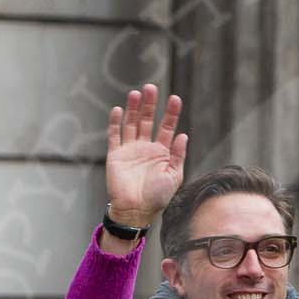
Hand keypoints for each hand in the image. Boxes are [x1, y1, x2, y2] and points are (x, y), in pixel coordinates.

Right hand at [104, 84, 186, 226]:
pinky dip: (116, 122)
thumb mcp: (174, 176)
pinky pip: (114, 135)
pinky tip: (120, 109)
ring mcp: (130, 150)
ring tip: (137, 93)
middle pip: (147, 120)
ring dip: (133, 109)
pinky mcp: (115, 155)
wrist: (136, 210)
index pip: (167, 127)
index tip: (175, 98)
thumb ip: (178, 155)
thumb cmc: (158, 197)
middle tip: (151, 87)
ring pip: (131, 124)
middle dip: (150, 104)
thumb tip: (183, 134)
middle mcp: (146, 148)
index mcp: (162, 152)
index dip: (171, 113)